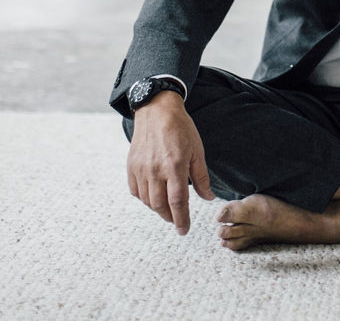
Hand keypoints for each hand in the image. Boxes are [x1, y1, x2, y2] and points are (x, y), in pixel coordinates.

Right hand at [126, 92, 215, 233]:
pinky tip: (153, 196)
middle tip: (177, 220)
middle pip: (160, 205)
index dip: (181, 219)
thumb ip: (201, 177)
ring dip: (157, 209)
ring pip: (147, 200)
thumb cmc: (180, 128)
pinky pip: (135, 191)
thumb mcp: (197, 150)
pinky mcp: (131, 166)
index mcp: (174, 166)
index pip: (177, 202)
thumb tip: (208, 198)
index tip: (184, 230)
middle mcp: (155, 170)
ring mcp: (140, 168)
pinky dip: (144, 198)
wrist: (156, 109)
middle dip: (170, 217)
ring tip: (167, 208)